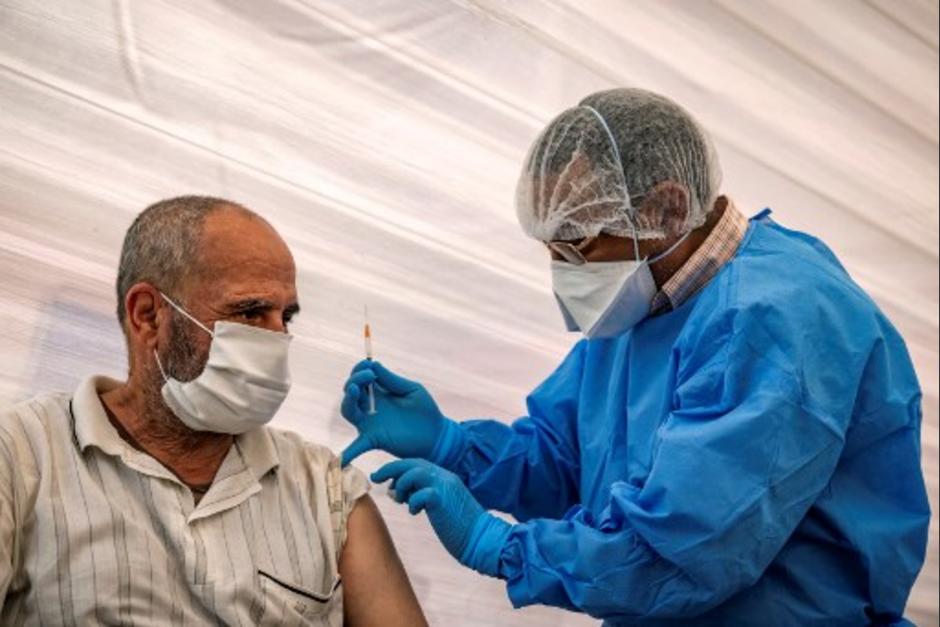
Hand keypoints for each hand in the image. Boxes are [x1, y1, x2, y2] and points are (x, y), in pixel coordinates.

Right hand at [340, 360, 463, 466]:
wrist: (436, 436)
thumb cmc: (425, 411)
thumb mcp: (411, 390)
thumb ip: (392, 380)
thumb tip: (374, 364)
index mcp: (379, 392)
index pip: (360, 377)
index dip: (360, 369)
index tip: (369, 366)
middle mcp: (370, 406)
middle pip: (351, 391)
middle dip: (354, 380)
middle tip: (368, 376)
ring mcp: (370, 423)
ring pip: (349, 410)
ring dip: (348, 400)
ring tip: (354, 390)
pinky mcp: (374, 440)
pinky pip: (357, 446)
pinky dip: (348, 453)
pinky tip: (341, 461)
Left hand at [372, 459, 511, 576]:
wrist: (483, 539)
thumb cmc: (462, 528)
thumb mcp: (442, 507)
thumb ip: (426, 497)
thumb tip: (403, 495)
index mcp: (446, 478)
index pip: (418, 464)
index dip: (398, 468)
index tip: (383, 476)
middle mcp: (445, 478)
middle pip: (413, 463)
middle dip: (391, 469)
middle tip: (376, 478)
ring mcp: (445, 487)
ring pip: (414, 473)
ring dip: (401, 485)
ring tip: (400, 500)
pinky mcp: (442, 500)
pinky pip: (419, 494)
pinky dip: (412, 502)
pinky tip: (415, 512)